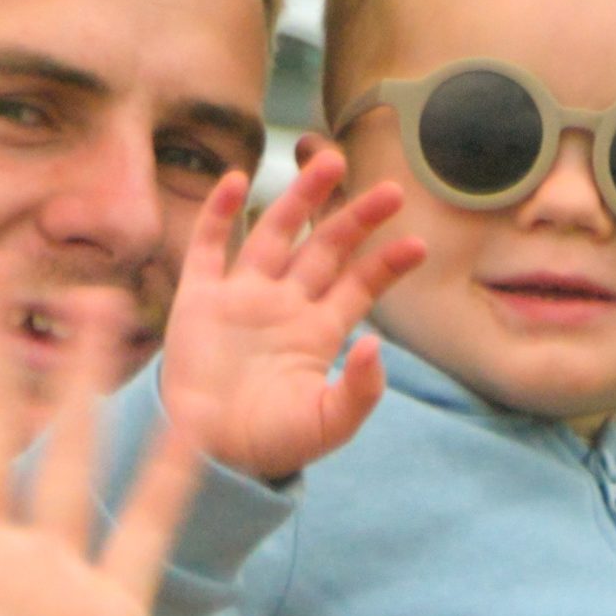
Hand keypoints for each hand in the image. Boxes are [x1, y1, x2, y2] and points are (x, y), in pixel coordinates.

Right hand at [158, 151, 424, 482]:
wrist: (208, 455)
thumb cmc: (270, 445)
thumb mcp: (328, 425)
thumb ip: (359, 391)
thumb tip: (378, 344)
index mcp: (318, 333)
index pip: (360, 286)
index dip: (386, 264)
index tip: (417, 244)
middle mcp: (283, 305)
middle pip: (325, 249)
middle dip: (356, 218)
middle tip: (391, 189)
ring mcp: (241, 297)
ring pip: (275, 234)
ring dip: (300, 198)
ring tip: (329, 160)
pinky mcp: (199, 299)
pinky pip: (209, 246)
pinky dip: (219, 213)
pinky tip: (237, 180)